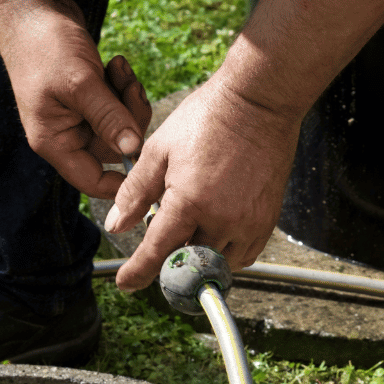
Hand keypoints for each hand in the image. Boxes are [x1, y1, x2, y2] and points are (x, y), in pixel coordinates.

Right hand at [0, 0, 151, 199]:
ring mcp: (77, 116)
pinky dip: (122, 86)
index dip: (120, 181)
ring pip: (119, 125)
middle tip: (130, 86)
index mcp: (55, 142)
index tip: (147, 163)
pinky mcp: (88, 98)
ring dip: (127, 98)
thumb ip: (109, 118)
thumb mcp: (80, 83)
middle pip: (113, 149)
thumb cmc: (45, 46)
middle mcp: (65, 135)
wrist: (30, 9)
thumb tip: (133, 150)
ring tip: (119, 67)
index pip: (92, 181)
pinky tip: (115, 63)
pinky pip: (116, 105)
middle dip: (129, 119)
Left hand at [105, 77, 301, 290]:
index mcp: (189, 202)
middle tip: (158, 253)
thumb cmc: (207, 119)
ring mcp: (248, 222)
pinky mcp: (267, 220)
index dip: (137, 273)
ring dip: (198, 261)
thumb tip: (116, 225)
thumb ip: (134, 192)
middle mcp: (221, 219)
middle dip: (169, 264)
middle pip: (187, 264)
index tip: (125, 283)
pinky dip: (225, 255)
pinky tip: (213, 238)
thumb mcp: (158, 151)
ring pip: (216, 265)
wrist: (260, 99)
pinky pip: (244, 256)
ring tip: (187, 238)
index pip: (156, 253)